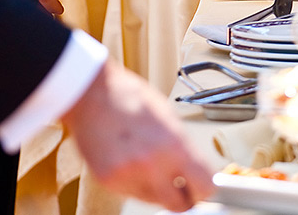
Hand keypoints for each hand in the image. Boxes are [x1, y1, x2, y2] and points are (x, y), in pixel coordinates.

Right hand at [62, 61, 215, 210]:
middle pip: (181, 205)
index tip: (203, 185)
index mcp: (175, 145)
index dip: (205, 187)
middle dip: (184, 196)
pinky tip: (131, 161)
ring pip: (155, 201)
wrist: (92, 95)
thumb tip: (195, 168)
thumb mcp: (170, 118)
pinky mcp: (108, 181)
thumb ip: (184, 148)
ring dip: (158, 189)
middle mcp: (153, 164)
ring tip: (150, 164)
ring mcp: (129, 176)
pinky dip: (136, 183)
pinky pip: (132, 194)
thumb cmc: (131, 98)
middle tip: (181, 185)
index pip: (204, 186)